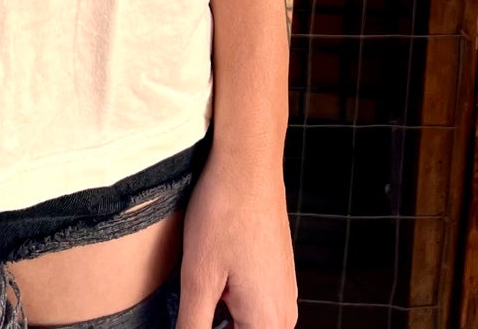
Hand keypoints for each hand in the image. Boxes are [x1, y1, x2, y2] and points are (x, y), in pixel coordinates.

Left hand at [174, 146, 296, 328]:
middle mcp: (284, 314)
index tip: (195, 307)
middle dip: (215, 323)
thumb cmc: (224, 213)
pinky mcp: (278, 273)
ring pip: (247, 322)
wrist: (249, 165)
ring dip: (221, 314)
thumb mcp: (198, 277)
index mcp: (268, 322)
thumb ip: (193, 324)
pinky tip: (214, 271)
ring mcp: (284, 291)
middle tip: (196, 297)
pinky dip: (231, 297)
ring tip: (204, 283)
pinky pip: (254, 302)